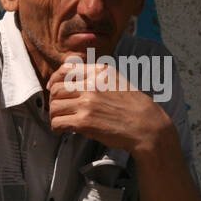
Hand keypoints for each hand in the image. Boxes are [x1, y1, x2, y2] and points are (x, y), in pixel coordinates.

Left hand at [47, 60, 167, 154]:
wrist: (148, 127)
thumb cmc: (134, 107)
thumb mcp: (118, 81)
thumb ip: (96, 76)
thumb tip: (70, 70)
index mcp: (100, 72)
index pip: (66, 70)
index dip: (54, 80)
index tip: (52, 88)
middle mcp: (92, 85)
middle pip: (56, 89)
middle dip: (54, 101)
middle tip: (59, 109)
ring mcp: (87, 103)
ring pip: (54, 107)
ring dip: (55, 115)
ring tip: (62, 121)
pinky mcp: (84, 122)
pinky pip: (57, 122)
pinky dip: (56, 128)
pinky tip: (62, 131)